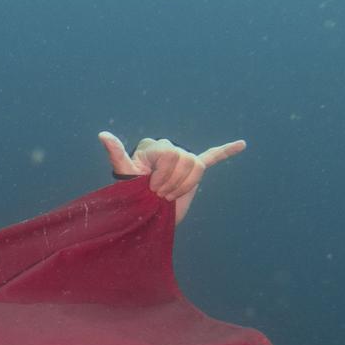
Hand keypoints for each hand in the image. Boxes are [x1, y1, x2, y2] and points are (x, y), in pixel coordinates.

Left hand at [98, 132, 245, 223]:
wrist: (144, 210)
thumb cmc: (131, 190)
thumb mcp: (124, 172)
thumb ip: (116, 153)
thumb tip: (102, 134)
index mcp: (155, 146)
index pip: (170, 154)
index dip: (162, 175)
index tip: (150, 188)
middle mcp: (170, 148)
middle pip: (184, 160)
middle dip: (172, 182)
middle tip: (159, 194)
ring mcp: (184, 158)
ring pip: (196, 166)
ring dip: (184, 185)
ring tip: (170, 194)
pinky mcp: (194, 169)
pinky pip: (213, 156)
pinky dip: (227, 151)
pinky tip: (241, 144)